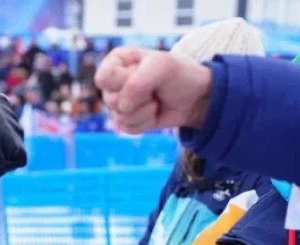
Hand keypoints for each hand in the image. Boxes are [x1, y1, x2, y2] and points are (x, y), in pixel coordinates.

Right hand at [94, 46, 212, 134]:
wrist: (196, 97)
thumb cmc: (179, 75)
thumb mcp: (161, 66)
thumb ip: (136, 83)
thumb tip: (123, 107)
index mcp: (117, 61)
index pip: (103, 78)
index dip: (123, 81)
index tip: (142, 74)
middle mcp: (114, 82)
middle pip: (110, 100)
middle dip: (138, 97)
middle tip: (154, 88)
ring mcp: (119, 102)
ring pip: (119, 116)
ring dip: (144, 111)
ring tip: (156, 100)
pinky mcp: (127, 120)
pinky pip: (127, 128)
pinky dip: (146, 122)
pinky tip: (155, 112)